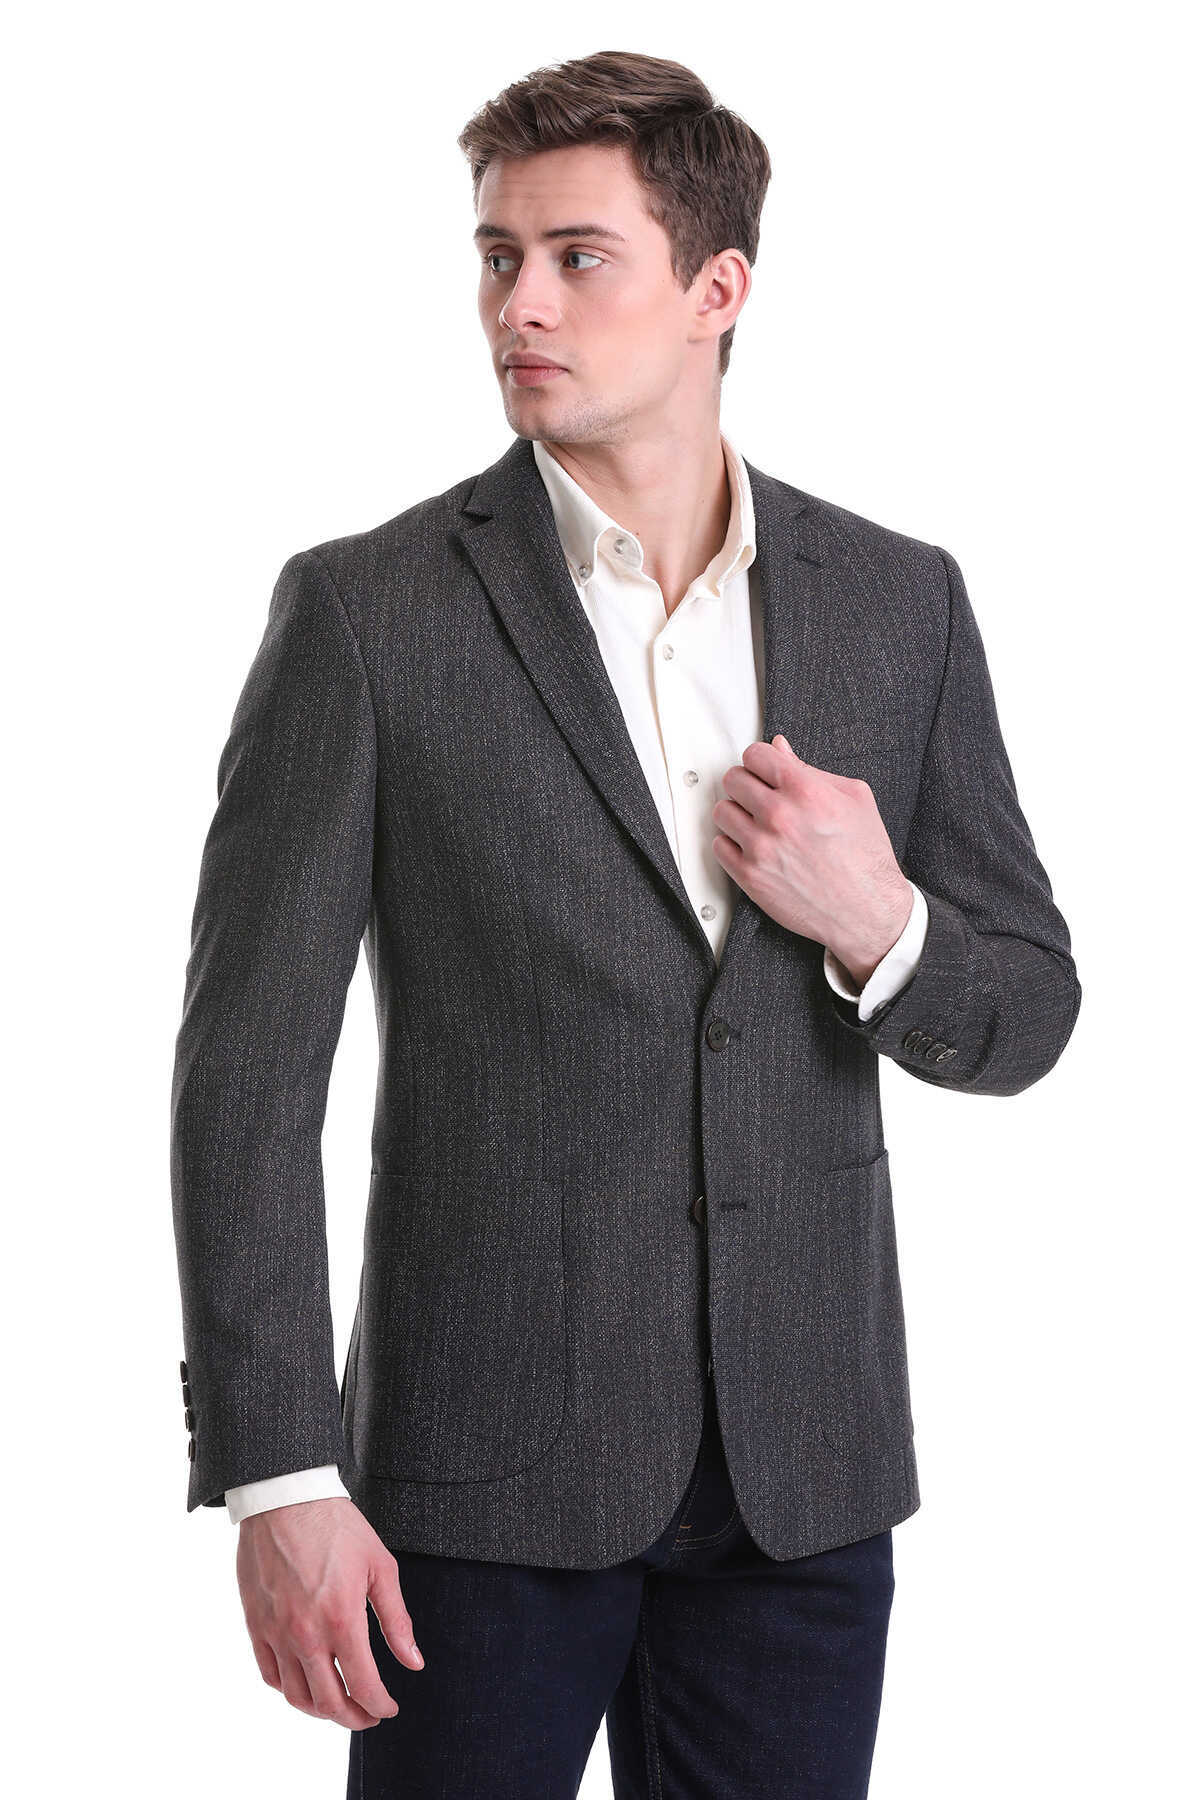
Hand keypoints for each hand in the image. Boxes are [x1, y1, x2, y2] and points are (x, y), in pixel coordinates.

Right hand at [236, 1496, 423, 1727]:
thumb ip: (397, 1620)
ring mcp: (276, 1633)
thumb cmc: (337, 1526)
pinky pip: (270, 1675)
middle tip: (369, 1715)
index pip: (363, 1685)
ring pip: (297, 1696)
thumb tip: (414, 1663)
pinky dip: (290, 1690)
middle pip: (329, 1702)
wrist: (285, 1499)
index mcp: (342, 1619)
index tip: (389, 1708)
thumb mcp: (380, 1567)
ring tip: (340, 1706)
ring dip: (321, 1712)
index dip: (380, 1705)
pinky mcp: (256, 1626)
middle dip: (354, 1718)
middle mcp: (306, 1634)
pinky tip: (307, 1684)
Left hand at [712, 734, 912, 985]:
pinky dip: (732, 844)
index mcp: (806, 791)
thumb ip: (811, 770)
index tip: (764, 771)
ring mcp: (761, 847)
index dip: (760, 760)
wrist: (867, 910)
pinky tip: (752, 847)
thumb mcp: (854, 799)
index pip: (755, 754)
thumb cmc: (866, 855)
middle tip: (759, 796)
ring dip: (736, 814)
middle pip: (733, 779)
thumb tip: (779, 747)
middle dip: (746, 784)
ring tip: (756, 823)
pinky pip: (719, 846)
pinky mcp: (750, 876)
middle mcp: (780, 816)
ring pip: (721, 811)